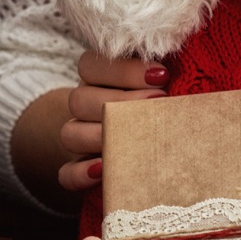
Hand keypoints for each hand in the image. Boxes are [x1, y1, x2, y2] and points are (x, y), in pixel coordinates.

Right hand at [54, 51, 167, 193]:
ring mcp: (80, 137)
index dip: (124, 70)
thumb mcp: (163, 82)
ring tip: (136, 139)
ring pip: (70, 134)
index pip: (90, 65)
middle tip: (158, 103)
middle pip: (79, 100)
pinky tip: (102, 170)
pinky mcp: (79, 170)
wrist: (158, 137)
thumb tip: (174, 70)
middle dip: (120, 101)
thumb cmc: (167, 102)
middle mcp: (85, 106)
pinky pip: (66, 174)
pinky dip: (80, 173)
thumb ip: (163, 72)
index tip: (162, 75)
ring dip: (100, 136)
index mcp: (98, 78)